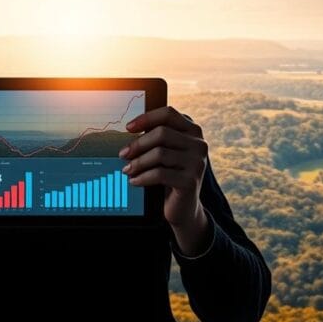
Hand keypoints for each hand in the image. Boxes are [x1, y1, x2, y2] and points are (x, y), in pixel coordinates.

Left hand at [120, 106, 211, 255]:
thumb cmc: (170, 175)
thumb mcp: (165, 153)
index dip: (146, 118)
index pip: (169, 114)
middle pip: (162, 133)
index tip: (128, 128)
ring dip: (138, 162)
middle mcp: (199, 144)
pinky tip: (134, 181)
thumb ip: (156, 138)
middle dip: (138, 143)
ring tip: (127, 170)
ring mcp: (197, 162)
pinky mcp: (191, 181)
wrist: (183, 207)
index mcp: (193, 131)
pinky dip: (143, 177)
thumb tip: (130, 129)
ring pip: (160, 153)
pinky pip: (160, 174)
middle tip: (123, 154)